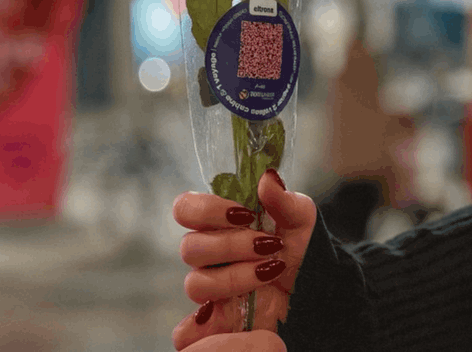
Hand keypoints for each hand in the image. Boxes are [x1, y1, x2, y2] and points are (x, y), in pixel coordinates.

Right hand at [171, 169, 315, 350]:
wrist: (320, 286)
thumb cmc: (302, 246)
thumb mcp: (301, 220)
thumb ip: (283, 199)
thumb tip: (268, 177)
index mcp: (218, 222)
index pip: (185, 209)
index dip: (207, 211)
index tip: (245, 214)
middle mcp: (208, 253)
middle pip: (189, 248)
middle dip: (231, 246)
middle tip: (268, 246)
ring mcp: (212, 284)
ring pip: (196, 284)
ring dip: (234, 278)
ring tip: (269, 272)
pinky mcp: (219, 316)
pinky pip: (190, 327)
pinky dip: (199, 326)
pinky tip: (226, 314)